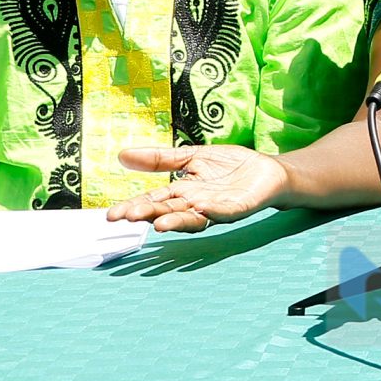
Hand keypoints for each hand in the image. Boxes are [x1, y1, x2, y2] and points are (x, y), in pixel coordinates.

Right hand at [106, 143, 292, 233]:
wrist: (268, 170)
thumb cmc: (229, 166)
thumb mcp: (191, 157)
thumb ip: (160, 160)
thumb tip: (122, 156)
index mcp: (183, 193)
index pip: (154, 202)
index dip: (134, 207)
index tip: (112, 215)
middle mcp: (196, 205)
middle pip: (168, 212)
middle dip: (149, 215)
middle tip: (128, 218)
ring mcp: (217, 209)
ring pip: (193, 218)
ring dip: (176, 222)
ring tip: (158, 225)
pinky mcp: (239, 208)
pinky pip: (225, 212)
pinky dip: (214, 212)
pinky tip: (203, 209)